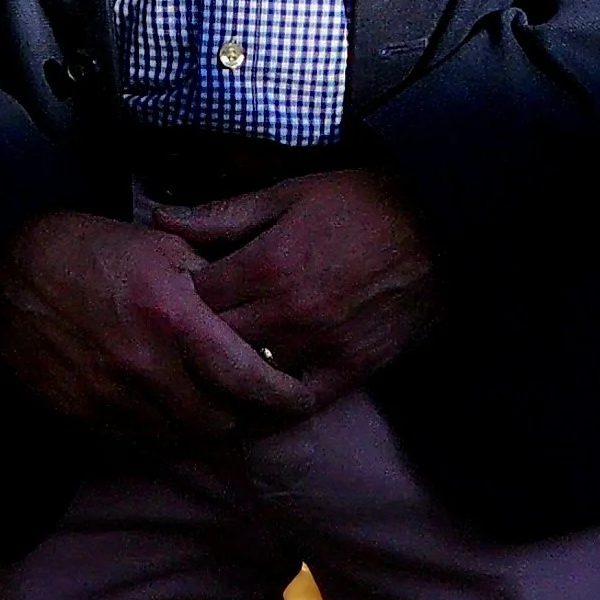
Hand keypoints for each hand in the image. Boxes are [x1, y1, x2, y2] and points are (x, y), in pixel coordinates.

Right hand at [0, 209, 320, 440]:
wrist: (2, 276)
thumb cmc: (84, 248)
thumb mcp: (156, 243)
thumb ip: (210, 274)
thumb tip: (252, 298)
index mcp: (174, 317)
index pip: (247, 377)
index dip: (283, 397)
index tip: (301, 399)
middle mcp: (147, 366)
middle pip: (219, 422)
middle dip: (243, 417)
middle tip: (254, 405)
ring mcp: (111, 398)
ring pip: (180, 441)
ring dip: (203, 431)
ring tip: (214, 411)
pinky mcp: (82, 417)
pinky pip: (137, 447)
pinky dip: (160, 438)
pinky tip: (166, 416)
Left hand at [170, 168, 436, 407]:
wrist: (438, 221)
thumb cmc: (359, 200)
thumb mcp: (287, 194)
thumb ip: (223, 214)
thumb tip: (161, 215)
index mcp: (267, 264)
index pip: (193, 300)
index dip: (177, 299)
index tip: (175, 297)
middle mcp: (288, 312)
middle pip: (213, 345)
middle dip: (192, 341)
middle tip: (183, 338)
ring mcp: (321, 346)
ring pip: (249, 380)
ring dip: (226, 376)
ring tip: (211, 371)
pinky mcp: (353, 369)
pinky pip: (300, 403)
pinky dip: (272, 405)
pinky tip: (253, 403)